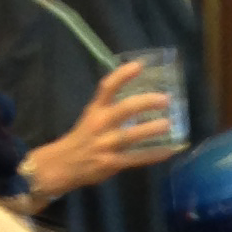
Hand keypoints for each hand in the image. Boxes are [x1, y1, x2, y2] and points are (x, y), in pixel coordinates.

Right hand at [24, 60, 176, 204]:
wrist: (63, 165)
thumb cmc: (82, 138)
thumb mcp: (91, 117)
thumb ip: (111, 108)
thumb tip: (141, 100)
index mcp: (95, 110)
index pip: (108, 87)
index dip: (123, 74)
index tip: (140, 65)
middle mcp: (101, 124)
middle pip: (125, 109)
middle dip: (146, 102)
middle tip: (165, 99)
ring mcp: (106, 144)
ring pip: (131, 135)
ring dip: (151, 129)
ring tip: (168, 124)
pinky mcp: (111, 163)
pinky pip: (136, 159)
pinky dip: (153, 155)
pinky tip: (168, 151)